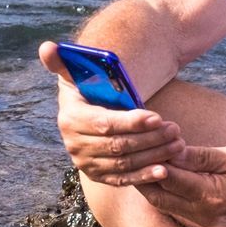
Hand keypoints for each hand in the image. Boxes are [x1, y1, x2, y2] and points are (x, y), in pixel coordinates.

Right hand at [39, 41, 182, 185]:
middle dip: (149, 139)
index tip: (157, 116)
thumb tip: (47, 46)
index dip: (131, 123)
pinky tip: (164, 170)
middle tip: (175, 130)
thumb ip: (61, 61)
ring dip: (153, 156)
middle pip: (117, 146)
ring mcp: (85, 164)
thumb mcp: (74, 74)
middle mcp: (74, 145)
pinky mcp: (98, 176)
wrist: (86, 114)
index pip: (104, 123)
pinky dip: (143, 177)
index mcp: (70, 119)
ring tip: (177, 145)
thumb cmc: (87, 90)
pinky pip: (122, 180)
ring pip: (124, 163)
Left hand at [137, 144, 225, 226]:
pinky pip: (174, 206)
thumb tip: (168, 150)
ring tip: (137, 158)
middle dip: (140, 174)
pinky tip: (157, 171)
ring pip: (162, 203)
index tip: (138, 139)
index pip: (167, 178)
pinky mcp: (204, 220)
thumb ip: (199, 156)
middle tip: (129, 150)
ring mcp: (203, 220)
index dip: (150, 158)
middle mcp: (203, 214)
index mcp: (211, 196)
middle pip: (157, 196)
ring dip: (149, 183)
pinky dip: (163, 189)